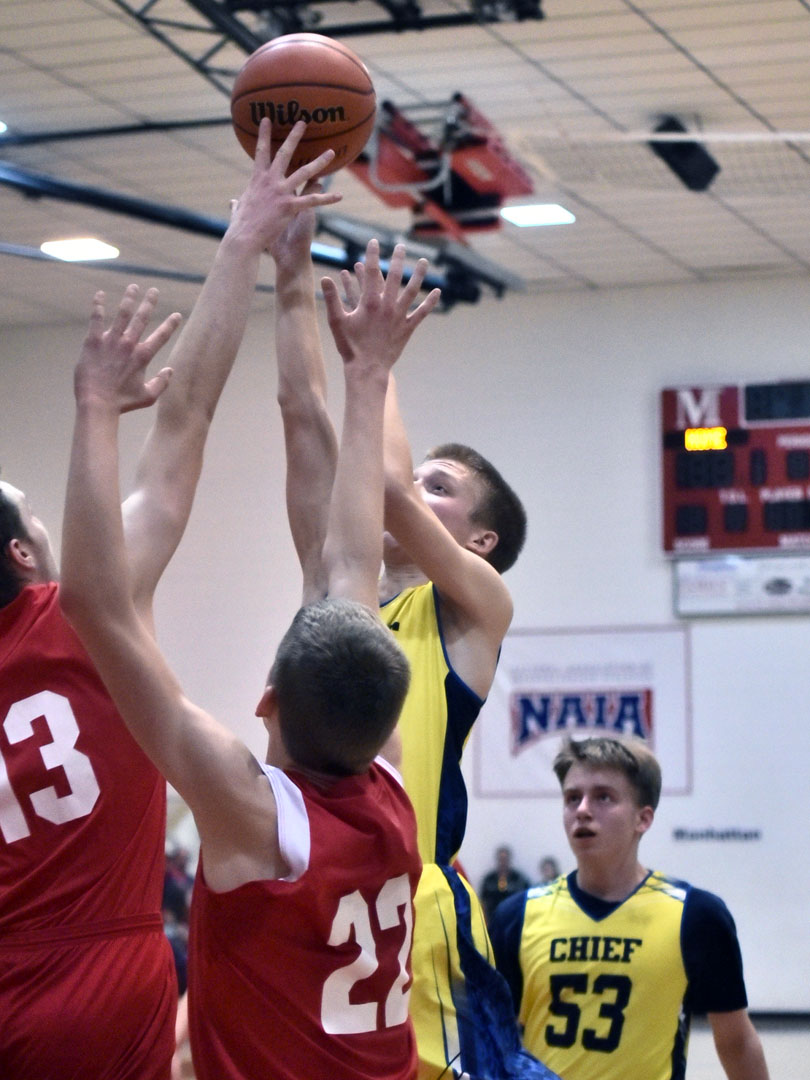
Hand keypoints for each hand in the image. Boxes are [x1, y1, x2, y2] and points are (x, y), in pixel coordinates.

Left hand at [74, 284, 180, 412]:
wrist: (97, 403)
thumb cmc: (122, 403)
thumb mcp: (148, 397)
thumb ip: (162, 383)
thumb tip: (171, 370)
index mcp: (143, 357)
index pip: (161, 336)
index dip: (170, 324)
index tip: (177, 314)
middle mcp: (129, 344)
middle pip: (142, 318)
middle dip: (149, 303)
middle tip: (154, 291)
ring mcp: (111, 341)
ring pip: (122, 314)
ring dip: (129, 299)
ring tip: (133, 287)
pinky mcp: (93, 341)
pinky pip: (96, 318)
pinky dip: (98, 305)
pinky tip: (99, 295)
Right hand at [228, 119, 342, 257]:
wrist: (244, 239)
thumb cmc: (239, 228)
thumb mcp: (238, 211)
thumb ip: (238, 204)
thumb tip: (233, 202)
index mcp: (257, 180)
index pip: (261, 152)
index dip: (263, 135)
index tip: (267, 119)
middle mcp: (270, 181)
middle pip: (284, 154)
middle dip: (294, 137)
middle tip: (302, 123)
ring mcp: (281, 192)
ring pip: (304, 172)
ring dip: (319, 162)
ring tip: (331, 153)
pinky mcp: (290, 206)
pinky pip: (312, 201)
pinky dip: (326, 199)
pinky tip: (339, 196)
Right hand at [321, 240, 440, 369]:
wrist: (367, 369)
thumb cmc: (350, 346)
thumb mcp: (336, 322)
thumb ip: (331, 299)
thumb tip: (324, 278)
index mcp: (370, 302)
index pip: (372, 272)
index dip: (373, 255)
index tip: (374, 242)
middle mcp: (387, 306)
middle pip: (395, 277)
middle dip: (397, 259)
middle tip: (400, 246)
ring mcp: (399, 317)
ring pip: (412, 291)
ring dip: (418, 275)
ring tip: (423, 261)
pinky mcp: (407, 329)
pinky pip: (421, 313)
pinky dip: (430, 302)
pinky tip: (437, 292)